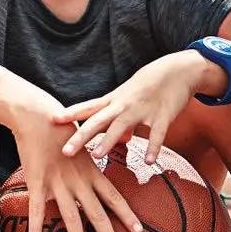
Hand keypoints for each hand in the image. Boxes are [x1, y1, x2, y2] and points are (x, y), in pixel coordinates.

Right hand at [11, 111, 142, 231]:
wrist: (38, 116)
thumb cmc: (60, 127)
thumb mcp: (83, 143)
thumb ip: (90, 159)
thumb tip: (97, 166)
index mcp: (91, 171)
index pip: (114, 197)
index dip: (126, 215)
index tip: (138, 231)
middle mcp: (79, 180)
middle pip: (97, 213)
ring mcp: (58, 183)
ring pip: (71, 217)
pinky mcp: (38, 182)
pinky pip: (37, 210)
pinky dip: (36, 229)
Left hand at [52, 51, 206, 163]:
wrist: (178, 70)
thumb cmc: (151, 84)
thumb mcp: (130, 98)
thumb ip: (121, 119)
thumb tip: (119, 140)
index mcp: (114, 100)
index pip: (88, 107)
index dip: (70, 114)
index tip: (52, 120)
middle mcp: (124, 105)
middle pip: (98, 121)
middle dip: (81, 136)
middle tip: (65, 151)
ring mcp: (142, 110)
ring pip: (121, 126)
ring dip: (108, 141)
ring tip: (97, 155)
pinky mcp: (162, 116)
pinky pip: (157, 134)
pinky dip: (152, 148)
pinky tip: (148, 161)